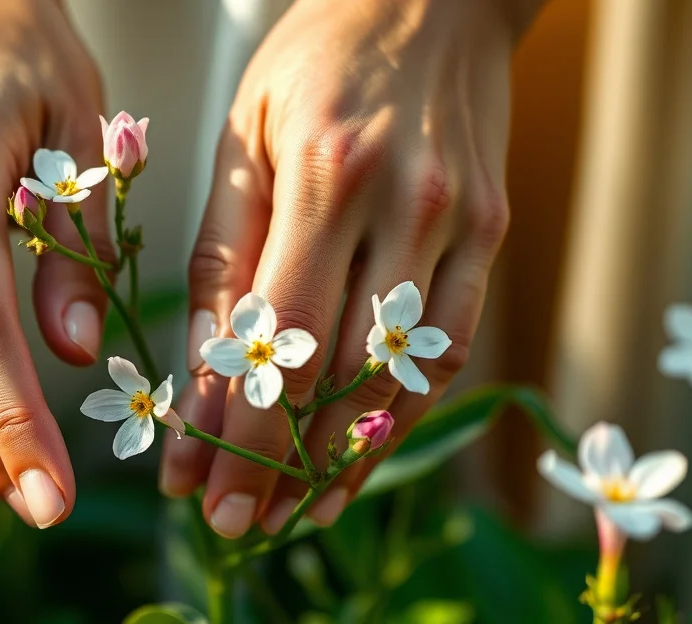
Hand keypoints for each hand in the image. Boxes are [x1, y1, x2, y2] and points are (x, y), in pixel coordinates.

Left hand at [160, 0, 521, 536]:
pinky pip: (450, 349)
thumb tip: (203, 373)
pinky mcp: (493, 234)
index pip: (278, 337)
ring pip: (403, 377)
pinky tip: (361, 455)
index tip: (197, 490)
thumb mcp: (244, 136)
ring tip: (294, 512)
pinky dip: (403, 413)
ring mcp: (462, 224)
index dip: (237, 430)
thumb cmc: (316, 60)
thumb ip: (227, 253)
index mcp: (325, 171)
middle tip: (234, 521)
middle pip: (339, 373)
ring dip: (345, 458)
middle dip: (279, 462)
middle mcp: (404, 205)